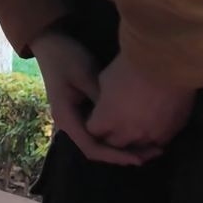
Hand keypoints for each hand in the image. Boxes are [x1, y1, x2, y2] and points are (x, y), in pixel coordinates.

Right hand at [30, 31, 144, 166]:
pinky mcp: (83, 112)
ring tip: (149, 147)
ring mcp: (76, 119)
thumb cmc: (66, 57)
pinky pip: (100, 131)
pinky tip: (136, 133)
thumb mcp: (85, 75)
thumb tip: (123, 117)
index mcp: (66, 118)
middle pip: (97, 150)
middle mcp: (70, 123)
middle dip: (123, 156)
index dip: (116, 156)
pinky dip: (117, 135)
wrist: (50, 44)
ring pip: (99, 142)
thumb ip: (102, 98)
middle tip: (152, 154)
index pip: (91, 148)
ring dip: (122, 148)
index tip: (139, 158)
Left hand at [86, 55, 195, 158]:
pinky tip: (155, 127)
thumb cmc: (130, 66)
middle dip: (112, 134)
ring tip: (137, 126)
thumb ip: (103, 98)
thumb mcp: (105, 79)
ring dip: (135, 138)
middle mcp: (126, 133)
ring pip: (137, 146)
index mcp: (107, 119)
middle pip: (113, 143)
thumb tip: (106, 103)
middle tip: (118, 122)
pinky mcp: (169, 132)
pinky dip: (155, 136)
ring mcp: (149, 135)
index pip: (93, 131)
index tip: (99, 116)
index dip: (96, 123)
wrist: (166, 63)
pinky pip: (158, 142)